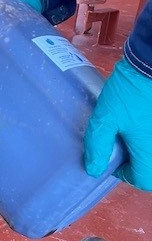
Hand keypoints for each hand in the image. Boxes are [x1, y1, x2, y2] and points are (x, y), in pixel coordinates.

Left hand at [84, 57, 151, 191]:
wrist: (150, 61)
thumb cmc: (129, 92)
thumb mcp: (105, 118)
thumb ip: (98, 145)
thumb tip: (93, 169)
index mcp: (149, 151)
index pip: (143, 179)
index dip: (126, 175)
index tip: (113, 163)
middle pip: (151, 166)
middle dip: (137, 163)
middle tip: (120, 148)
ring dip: (144, 148)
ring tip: (127, 133)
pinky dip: (147, 134)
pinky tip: (138, 121)